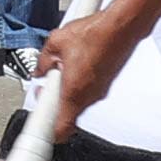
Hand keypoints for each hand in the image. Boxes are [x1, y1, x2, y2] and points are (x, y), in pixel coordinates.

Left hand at [30, 0, 153, 128]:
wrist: (122, 27)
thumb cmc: (94, 33)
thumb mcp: (56, 42)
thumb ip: (43, 60)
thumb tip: (40, 68)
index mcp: (73, 92)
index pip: (61, 129)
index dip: (48, 133)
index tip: (38, 126)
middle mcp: (88, 96)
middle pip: (67, 115)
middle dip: (53, 103)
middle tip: (45, 87)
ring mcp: (99, 91)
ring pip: (76, 102)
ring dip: (66, 91)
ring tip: (60, 69)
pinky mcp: (106, 84)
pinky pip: (87, 91)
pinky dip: (78, 83)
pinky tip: (74, 65)